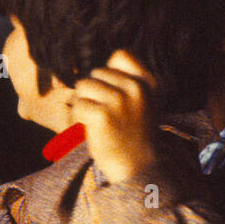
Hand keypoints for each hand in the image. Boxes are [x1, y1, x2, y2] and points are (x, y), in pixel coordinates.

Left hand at [69, 49, 159, 183]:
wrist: (139, 168)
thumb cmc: (134, 136)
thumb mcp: (143, 103)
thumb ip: (127, 82)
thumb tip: (99, 67)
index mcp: (147, 83)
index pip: (121, 55)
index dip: (108, 73)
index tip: (109, 94)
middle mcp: (136, 88)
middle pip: (95, 73)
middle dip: (91, 93)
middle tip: (99, 115)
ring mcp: (119, 100)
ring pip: (82, 87)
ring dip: (81, 105)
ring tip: (92, 122)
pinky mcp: (102, 115)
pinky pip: (77, 106)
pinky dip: (77, 119)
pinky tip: (88, 131)